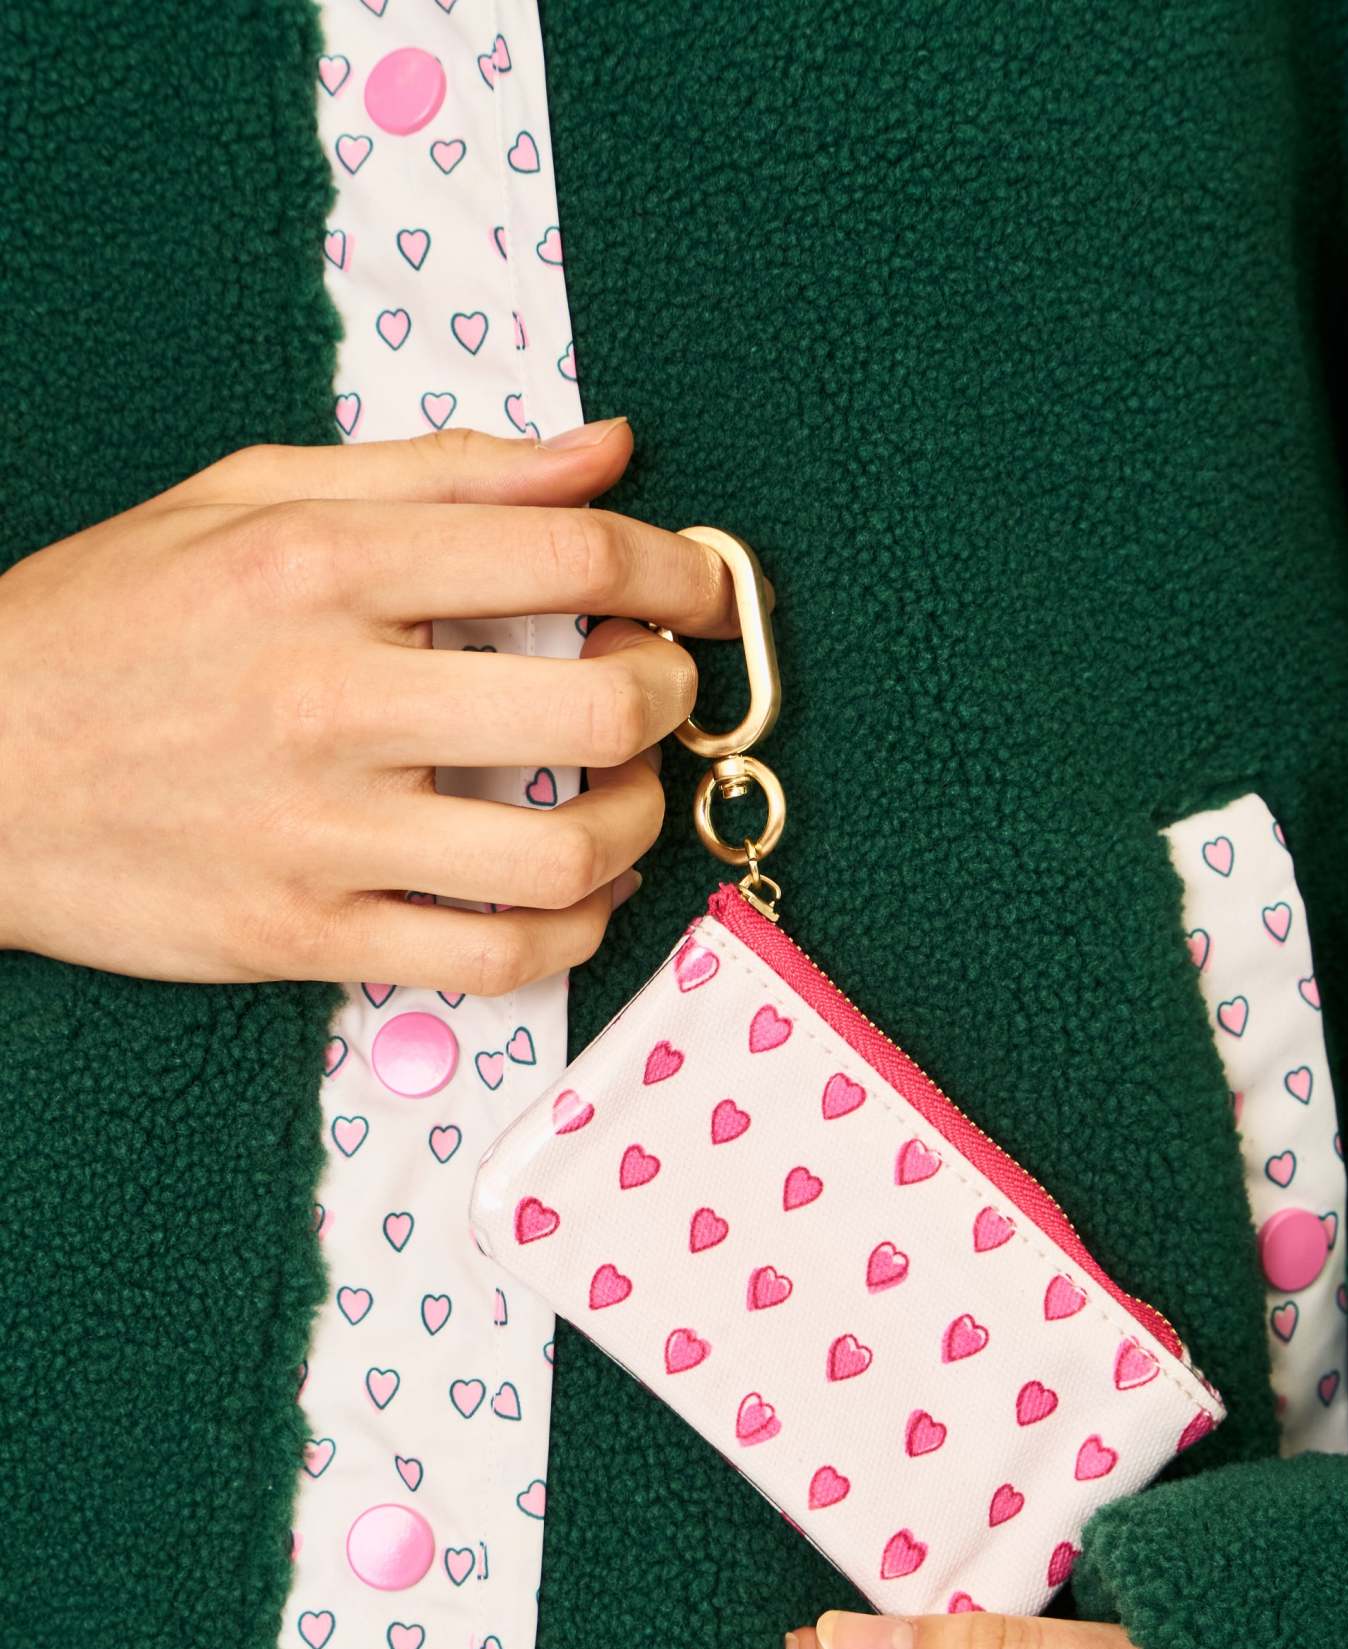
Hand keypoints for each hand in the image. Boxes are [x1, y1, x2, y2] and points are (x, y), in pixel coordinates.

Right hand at [0, 420, 732, 986]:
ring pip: (565, 850)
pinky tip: (580, 891)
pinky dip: (575, 930)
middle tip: (661, 690)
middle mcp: (332, 695)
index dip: (675, 571)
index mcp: (321, 562)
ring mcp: (320, 829)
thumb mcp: (248, 496)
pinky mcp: (304, 934)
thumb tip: (607, 453)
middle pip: (595, 706)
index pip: (566, 550)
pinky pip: (495, 956)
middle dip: (672, 697)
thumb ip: (442, 472)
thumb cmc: (108, 625)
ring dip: (640, 822)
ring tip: (628, 794)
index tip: (699, 589)